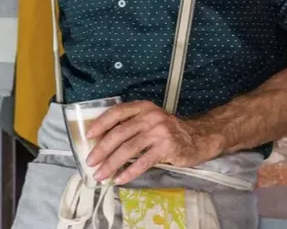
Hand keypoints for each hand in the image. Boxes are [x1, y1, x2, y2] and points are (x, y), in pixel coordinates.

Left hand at [84, 101, 213, 184]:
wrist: (198, 137)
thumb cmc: (168, 130)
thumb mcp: (150, 119)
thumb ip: (131, 124)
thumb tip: (103, 141)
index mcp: (143, 107)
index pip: (117, 112)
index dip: (101, 123)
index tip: (88, 136)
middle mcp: (150, 117)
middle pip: (120, 133)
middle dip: (102, 149)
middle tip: (91, 162)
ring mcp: (159, 132)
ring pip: (129, 149)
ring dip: (111, 163)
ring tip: (101, 175)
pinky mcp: (166, 148)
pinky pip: (143, 162)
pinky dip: (129, 172)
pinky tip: (120, 179)